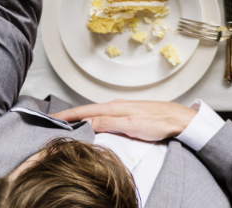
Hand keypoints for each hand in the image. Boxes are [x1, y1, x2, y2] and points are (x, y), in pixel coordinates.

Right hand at [52, 100, 196, 139]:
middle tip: (53, 120)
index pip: (84, 111)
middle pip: (87, 111)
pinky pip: (104, 115)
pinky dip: (92, 119)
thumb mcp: (131, 126)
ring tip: (68, 122)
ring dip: (80, 117)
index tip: (51, 117)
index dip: (66, 114)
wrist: (179, 120)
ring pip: (95, 113)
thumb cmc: (159, 122)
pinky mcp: (128, 114)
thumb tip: (86, 123)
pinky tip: (92, 124)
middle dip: (69, 115)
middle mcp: (116, 106)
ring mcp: (122, 109)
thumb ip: (108, 123)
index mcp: (114, 108)